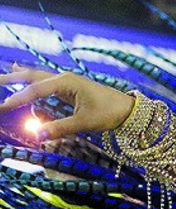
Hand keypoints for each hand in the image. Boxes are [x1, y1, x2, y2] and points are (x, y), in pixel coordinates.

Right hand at [0, 65, 134, 140]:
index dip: (19, 98)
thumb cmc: (109, 113)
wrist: (128, 109)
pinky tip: (21, 73)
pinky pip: (45, 83)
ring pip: (38, 78)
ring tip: (2, 79)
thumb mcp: (85, 123)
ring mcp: (67, 82)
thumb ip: (60, 128)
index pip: (36, 90)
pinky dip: (32, 81)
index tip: (3, 106)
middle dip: (13, 79)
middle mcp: (64, 79)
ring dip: (20, 78)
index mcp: (66, 83)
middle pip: (32, 77)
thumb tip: (38, 134)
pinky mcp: (70, 88)